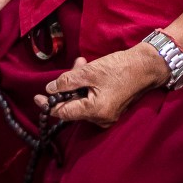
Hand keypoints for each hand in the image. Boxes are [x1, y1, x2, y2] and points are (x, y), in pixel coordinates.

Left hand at [33, 44, 169, 127]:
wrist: (146, 66)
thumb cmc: (120, 68)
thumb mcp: (90, 71)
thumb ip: (67, 81)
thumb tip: (49, 89)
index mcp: (94, 112)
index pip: (64, 112)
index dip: (48, 104)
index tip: (36, 98)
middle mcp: (100, 119)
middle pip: (73, 105)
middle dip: (69, 86)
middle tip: (75, 66)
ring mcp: (107, 115)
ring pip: (82, 101)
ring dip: (79, 83)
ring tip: (84, 64)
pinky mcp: (111, 108)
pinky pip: (92, 100)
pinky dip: (88, 87)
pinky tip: (90, 70)